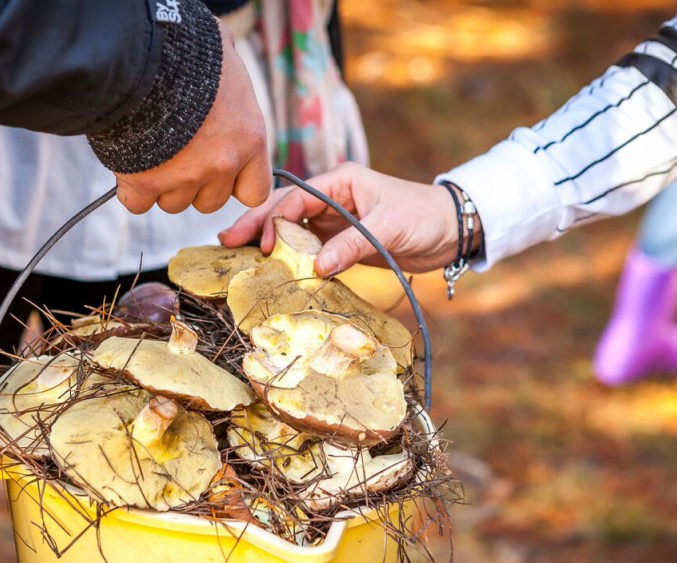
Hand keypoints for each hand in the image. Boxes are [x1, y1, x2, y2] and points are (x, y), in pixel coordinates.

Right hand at [115, 21, 270, 214]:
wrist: (144, 55)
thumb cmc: (189, 50)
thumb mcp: (227, 60)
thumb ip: (232, 86)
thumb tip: (228, 75)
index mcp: (248, 139)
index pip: (254, 191)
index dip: (235, 184)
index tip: (220, 170)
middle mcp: (222, 164)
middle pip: (209, 202)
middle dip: (195, 185)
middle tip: (178, 155)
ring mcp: (184, 177)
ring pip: (174, 203)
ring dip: (163, 186)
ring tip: (151, 152)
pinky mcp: (145, 183)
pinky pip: (138, 203)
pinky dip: (132, 190)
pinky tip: (129, 164)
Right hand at [220, 162, 469, 275]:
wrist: (450, 231)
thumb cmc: (424, 216)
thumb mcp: (388, 228)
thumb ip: (352, 245)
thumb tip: (318, 266)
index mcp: (340, 181)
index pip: (296, 197)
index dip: (274, 218)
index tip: (261, 243)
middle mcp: (333, 198)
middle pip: (285, 210)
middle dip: (256, 224)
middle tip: (226, 241)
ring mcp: (335, 221)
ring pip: (292, 230)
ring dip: (268, 242)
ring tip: (238, 255)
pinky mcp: (341, 242)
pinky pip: (308, 249)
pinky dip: (290, 258)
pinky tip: (271, 268)